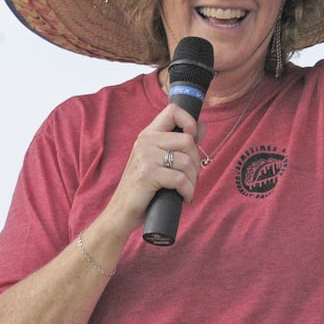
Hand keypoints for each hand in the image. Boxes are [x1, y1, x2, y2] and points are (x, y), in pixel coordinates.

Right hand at [101, 104, 205, 237]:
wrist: (121, 212)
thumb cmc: (144, 188)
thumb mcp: (159, 161)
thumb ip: (180, 143)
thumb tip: (202, 126)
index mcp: (148, 135)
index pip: (173, 111)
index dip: (189, 121)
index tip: (194, 140)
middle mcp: (145, 141)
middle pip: (187, 140)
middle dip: (196, 162)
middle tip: (191, 177)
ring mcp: (145, 157)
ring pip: (186, 161)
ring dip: (193, 180)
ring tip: (188, 190)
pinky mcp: (147, 174)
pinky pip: (180, 179)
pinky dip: (188, 191)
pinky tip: (185, 197)